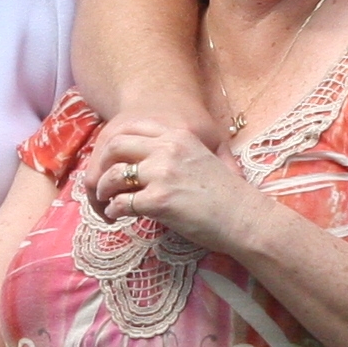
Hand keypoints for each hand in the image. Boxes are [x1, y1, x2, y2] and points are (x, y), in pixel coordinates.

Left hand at [81, 117, 267, 257]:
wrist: (245, 219)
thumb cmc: (227, 195)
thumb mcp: (203, 158)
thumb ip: (176, 153)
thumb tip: (146, 162)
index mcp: (178, 136)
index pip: (132, 128)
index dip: (114, 144)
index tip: (111, 160)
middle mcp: (168, 149)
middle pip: (115, 146)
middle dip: (102, 165)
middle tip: (102, 182)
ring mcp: (162, 174)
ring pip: (113, 175)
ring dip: (103, 191)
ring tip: (106, 202)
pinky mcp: (159, 200)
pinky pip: (121, 203)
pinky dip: (114, 211)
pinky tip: (118, 217)